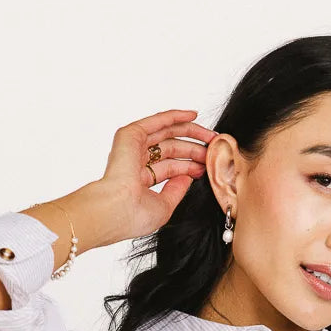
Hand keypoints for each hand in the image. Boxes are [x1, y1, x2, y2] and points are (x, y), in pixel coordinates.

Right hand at [97, 108, 217, 241]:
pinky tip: (193, 115)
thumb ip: (177, 190)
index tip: (208, 166)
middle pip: (172, 150)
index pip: (171, 168)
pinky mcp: (131, 135)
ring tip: (211, 135)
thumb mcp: (164, 206)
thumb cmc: (134, 215)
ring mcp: (133, 147)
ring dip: (190, 132)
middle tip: (214, 149)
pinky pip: (158, 121)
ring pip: (167, 134)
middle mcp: (137, 162)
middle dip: (194, 149)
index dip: (191, 166)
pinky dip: (175, 116)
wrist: (116, 209)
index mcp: (141, 180)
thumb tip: (188, 176)